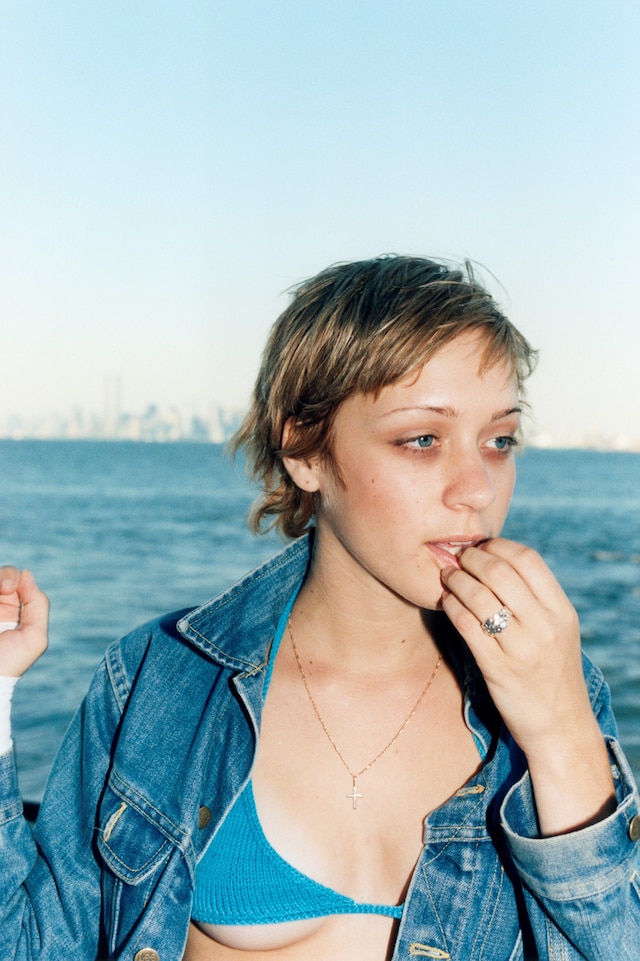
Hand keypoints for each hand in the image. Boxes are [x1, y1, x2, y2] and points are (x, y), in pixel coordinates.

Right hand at [0, 567, 48, 676]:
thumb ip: (38, 604)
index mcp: (13, 610)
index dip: (14, 578)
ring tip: (1, 590)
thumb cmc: (9, 662)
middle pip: (2, 576)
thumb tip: (26, 574)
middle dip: (5, 575)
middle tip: (5, 588)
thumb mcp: (35, 637)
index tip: (11, 588)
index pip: (15, 581)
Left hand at [440, 538, 585, 752]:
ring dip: (457, 580)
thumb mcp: (559, 630)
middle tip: (458, 558)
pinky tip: (446, 601)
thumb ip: (536, 598)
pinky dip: (452, 606)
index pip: (528, 559)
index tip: (482, 546)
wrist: (561, 726)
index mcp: (561, 611)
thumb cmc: (552, 671)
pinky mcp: (497, 668)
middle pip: (500, 572)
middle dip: (472, 559)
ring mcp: (521, 648)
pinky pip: (466, 625)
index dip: (499, 546)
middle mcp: (544, 626)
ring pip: (479, 596)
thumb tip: (498, 560)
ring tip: (447, 577)